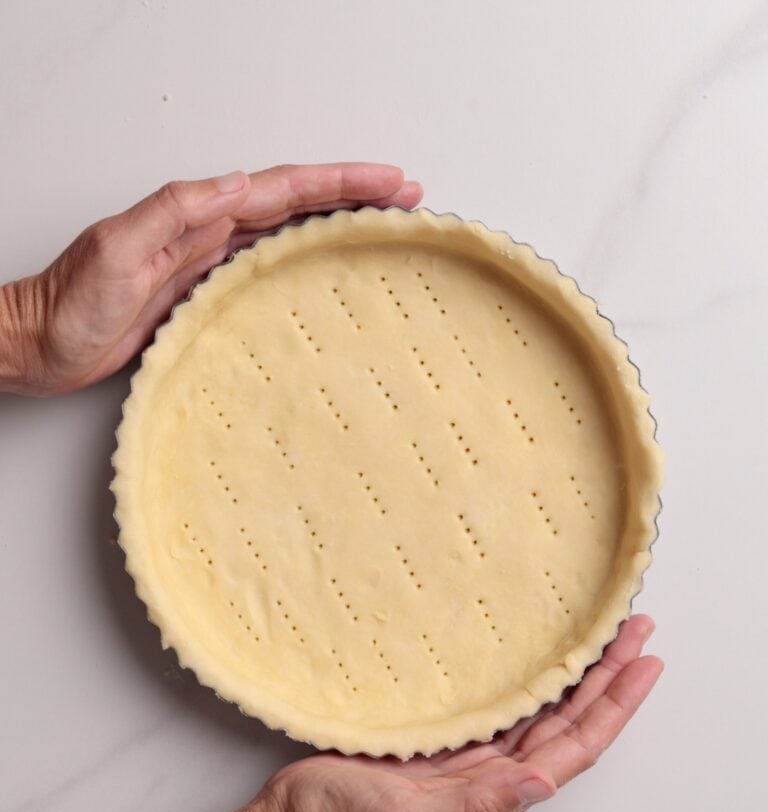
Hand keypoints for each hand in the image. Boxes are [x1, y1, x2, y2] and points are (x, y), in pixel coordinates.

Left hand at [11, 163, 421, 394]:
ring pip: (288, 233)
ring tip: (381, 223)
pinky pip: (267, 269)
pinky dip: (302, 261)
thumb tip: (240, 184)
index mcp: (199, 216)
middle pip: (297, 204)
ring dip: (335, 223)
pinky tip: (323, 270)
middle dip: (353, 195)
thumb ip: (174, 212)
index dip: (339, 183)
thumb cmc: (71, 304)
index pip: (283, 189)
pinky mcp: (205, 295)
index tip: (388, 182)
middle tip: (406, 197)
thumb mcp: (118, 248)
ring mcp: (210, 264)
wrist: (42, 343)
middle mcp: (210, 234)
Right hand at [257, 615, 661, 811]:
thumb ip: (475, 806)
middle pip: (569, 722)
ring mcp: (469, 758)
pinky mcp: (442, 742)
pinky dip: (531, 682)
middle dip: (607, 679)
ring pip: (541, 712)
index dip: (615, 706)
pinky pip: (503, 708)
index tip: (644, 662)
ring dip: (577, 678)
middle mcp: (493, 775)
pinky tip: (538, 662)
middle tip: (635, 629)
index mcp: (495, 794)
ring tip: (602, 639)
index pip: (575, 747)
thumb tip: (543, 785)